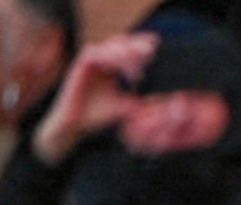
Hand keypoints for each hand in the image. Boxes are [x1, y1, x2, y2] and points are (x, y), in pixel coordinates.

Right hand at [33, 33, 155, 164]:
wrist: (76, 125)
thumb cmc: (99, 116)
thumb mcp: (126, 107)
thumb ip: (142, 103)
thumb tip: (164, 105)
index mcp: (111, 67)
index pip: (127, 52)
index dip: (141, 48)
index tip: (157, 46)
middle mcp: (100, 61)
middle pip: (119, 45)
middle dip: (135, 44)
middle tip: (152, 48)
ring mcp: (89, 63)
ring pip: (108, 47)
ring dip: (125, 51)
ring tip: (141, 56)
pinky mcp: (79, 67)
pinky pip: (94, 55)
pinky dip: (110, 58)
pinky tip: (124, 67)